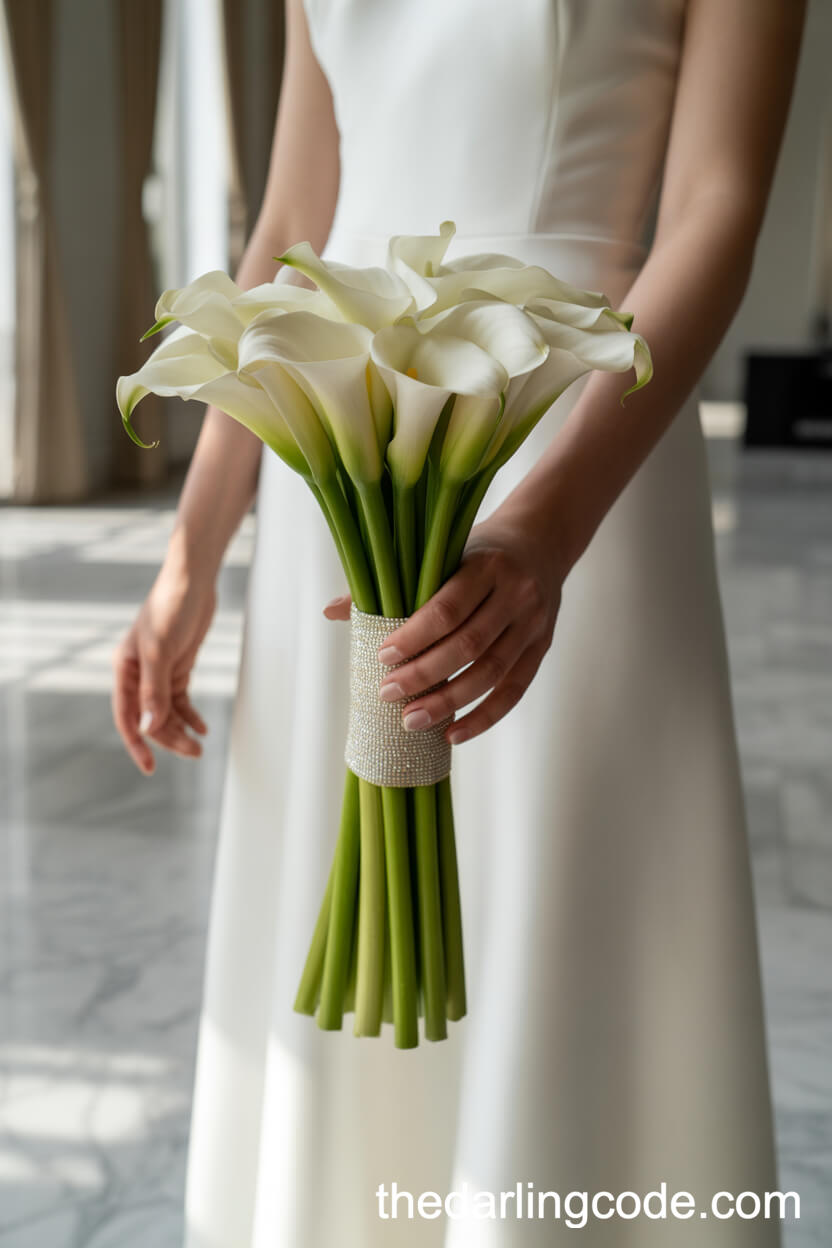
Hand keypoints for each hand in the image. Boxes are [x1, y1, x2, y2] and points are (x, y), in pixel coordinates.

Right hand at [111, 564, 214, 773]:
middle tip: (194, 753)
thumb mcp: (160, 651)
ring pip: (167, 711)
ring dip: (181, 729)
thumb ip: (155, 690)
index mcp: (124, 669)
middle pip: (151, 717)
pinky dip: (190, 714)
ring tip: (200, 746)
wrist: (193, 580)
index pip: (127, 716)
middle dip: (170, 738)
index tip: (150, 767)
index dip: (138, 744)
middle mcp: (138, 673)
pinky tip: (202, 727)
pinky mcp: (178, 666)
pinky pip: (180, 699)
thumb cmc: (170, 608)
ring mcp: (159, 670)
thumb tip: (150, 727)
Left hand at [323, 509, 566, 743]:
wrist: (541, 541)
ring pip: (491, 672)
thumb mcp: (442, 552)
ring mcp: (533, 624)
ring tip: (412, 722)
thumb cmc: (477, 551)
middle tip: (387, 695)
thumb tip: (330, 611)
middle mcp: (516, 594)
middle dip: (425, 675)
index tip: (383, 657)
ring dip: (450, 702)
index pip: (447, 608)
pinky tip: (453, 734)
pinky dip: (484, 717)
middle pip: (469, 644)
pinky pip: (514, 690)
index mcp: (486, 565)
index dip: (414, 636)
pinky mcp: (541, 648)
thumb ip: (391, 582)